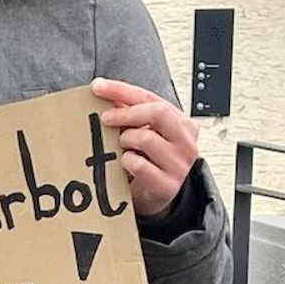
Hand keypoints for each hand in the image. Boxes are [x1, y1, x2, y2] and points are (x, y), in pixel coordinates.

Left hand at [91, 78, 198, 220]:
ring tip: (121, 147)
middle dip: (126, 113)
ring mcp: (179, 163)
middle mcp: (186, 141)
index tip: (98, 87)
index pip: (151, 97)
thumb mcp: (143, 132)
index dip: (122, 90)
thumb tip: (105, 92)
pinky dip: (126, 161)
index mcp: (181, 122)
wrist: (156, 197)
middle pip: (157, 112)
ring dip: (125, 140)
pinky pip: (138, 164)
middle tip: (106, 119)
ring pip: (146, 138)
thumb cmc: (149, 161)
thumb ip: (130, 113)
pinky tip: (126, 163)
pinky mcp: (167, 184)